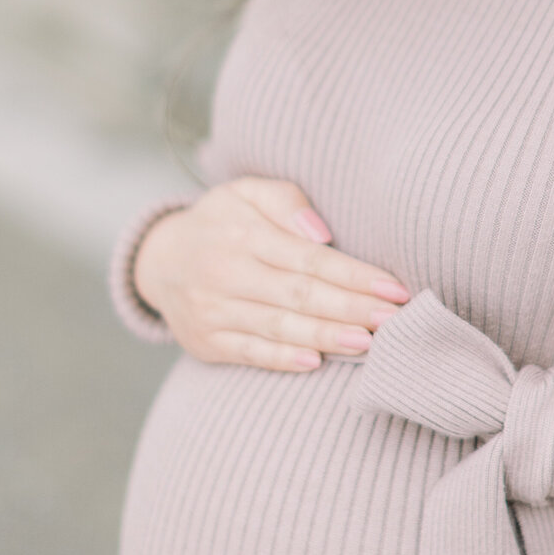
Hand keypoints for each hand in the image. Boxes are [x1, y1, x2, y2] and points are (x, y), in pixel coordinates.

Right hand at [132, 177, 409, 370]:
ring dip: (326, 337)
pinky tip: (315, 362)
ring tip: (368, 343)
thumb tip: (322, 233)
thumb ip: (285, 201)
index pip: (310, 258)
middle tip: (394, 320)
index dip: (355, 275)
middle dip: (352, 308)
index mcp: (243, 233)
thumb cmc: (222, 222)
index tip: (394, 288)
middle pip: (300, 294)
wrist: (158, 261)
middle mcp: (226, 272)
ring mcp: (213, 311)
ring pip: (278, 326)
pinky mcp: (206, 342)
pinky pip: (248, 353)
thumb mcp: (245, 192)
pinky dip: (281, 360)